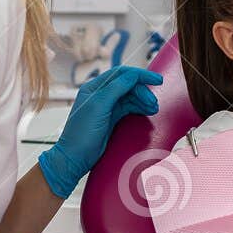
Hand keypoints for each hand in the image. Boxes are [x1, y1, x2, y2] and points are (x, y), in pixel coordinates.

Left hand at [38, 64, 161, 198]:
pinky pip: (129, 107)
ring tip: (153, 109)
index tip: (157, 81)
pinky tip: (147, 111)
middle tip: (153, 103)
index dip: (141, 75)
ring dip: (143, 100)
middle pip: (128, 85)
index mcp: (94, 87)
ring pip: (130, 96)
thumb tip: (132, 75)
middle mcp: (100, 94)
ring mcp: (106, 106)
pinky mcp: (112, 118)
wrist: (75, 158)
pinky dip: (140, 108)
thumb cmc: (81, 133)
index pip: (121, 74)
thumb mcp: (98, 106)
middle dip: (143, 92)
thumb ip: (115, 88)